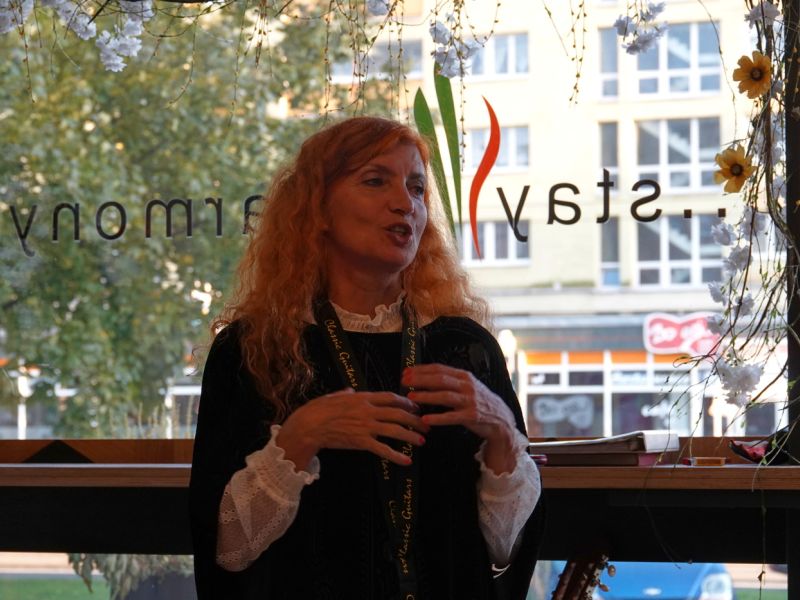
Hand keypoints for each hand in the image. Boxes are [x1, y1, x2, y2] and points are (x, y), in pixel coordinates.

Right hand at [276, 388, 427, 469]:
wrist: (309, 426)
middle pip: (398, 414)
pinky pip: (383, 449)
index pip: (391, 397)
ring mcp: (366, 426)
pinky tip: (406, 461)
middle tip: (426, 425)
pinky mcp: (361, 442)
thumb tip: (350, 390)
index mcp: (363, 398)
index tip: (416, 406)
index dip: (406, 402)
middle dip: (415, 419)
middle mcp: (368, 411)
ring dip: (411, 436)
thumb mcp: (334, 396)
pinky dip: (396, 455)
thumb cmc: (318, 410)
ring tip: (421, 441)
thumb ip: (346, 394)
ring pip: (395, 430)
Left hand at [401, 364, 518, 474]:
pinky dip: (437, 418)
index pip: (439, 369)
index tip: (406, 372)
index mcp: (464, 376)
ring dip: (426, 396)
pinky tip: (425, 419)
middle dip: (420, 379)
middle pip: (440, 380)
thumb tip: (424, 377)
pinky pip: (451, 417)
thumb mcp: (467, 386)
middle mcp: (467, 386)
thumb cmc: (479, 401)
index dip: (421, 370)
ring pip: (444, 396)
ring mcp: (470, 401)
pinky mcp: (471, 416)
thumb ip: (450, 381)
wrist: (501, 418)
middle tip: (404, 381)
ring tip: (411, 397)